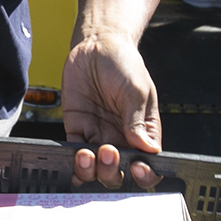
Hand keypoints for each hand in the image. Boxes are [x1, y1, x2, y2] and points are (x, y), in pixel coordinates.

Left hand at [61, 31, 160, 188]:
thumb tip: (147, 148)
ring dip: (91, 170)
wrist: (97, 45)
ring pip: (95, 169)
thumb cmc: (123, 64)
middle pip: (119, 172)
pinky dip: (73, 163)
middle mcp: (121, 139)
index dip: (144, 175)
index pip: (148, 164)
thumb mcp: (137, 89)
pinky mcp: (77, 129)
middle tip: (109, 151)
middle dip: (113, 171)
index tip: (138, 168)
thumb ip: (138, 120)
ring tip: (87, 154)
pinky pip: (73, 154)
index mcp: (143, 132)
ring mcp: (98, 136)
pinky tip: (75, 158)